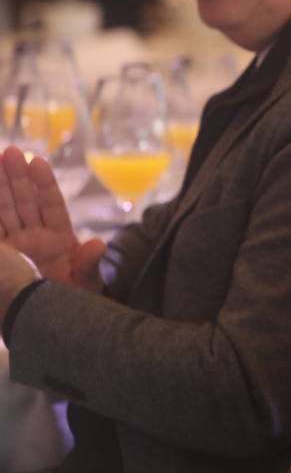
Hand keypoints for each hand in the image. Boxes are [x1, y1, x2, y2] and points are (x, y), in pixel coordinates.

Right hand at [0, 146, 104, 292]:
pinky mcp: (1, 255)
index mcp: (58, 238)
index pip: (50, 204)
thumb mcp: (84, 283)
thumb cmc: (71, 301)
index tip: (38, 162)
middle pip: (24, 201)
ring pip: (4, 211)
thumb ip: (88, 263)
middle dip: (16, 177)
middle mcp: (33, 237)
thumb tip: (98, 244)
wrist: (46, 321)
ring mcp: (14, 246)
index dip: (44, 184)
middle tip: (10, 151)